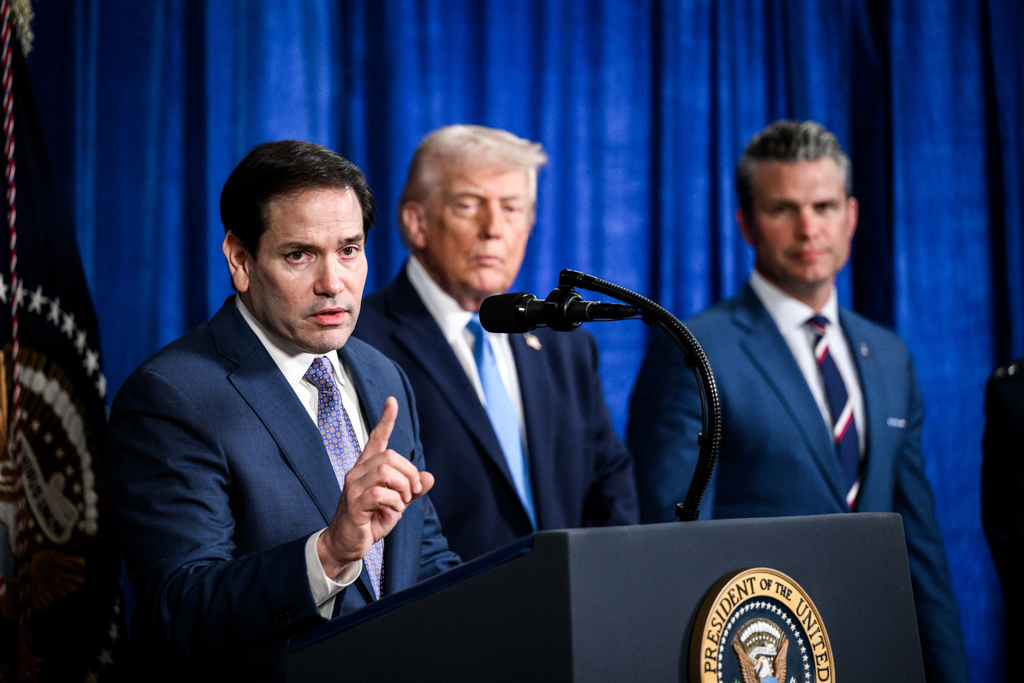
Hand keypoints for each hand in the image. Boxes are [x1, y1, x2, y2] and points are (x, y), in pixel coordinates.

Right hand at [317, 397, 434, 577]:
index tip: (392, 401)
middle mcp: (358, 472)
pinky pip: (382, 494)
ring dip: (403, 488)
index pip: (377, 438)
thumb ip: (412, 490)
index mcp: (367, 468)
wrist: (347, 545)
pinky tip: (392, 512)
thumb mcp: (397, 504)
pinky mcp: (354, 503)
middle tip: (412, 493)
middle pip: (391, 456)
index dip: (386, 420)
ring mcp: (353, 486)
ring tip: (402, 502)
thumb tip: (429, 478)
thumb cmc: (370, 521)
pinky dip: (395, 503)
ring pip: (387, 471)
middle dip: (410, 473)